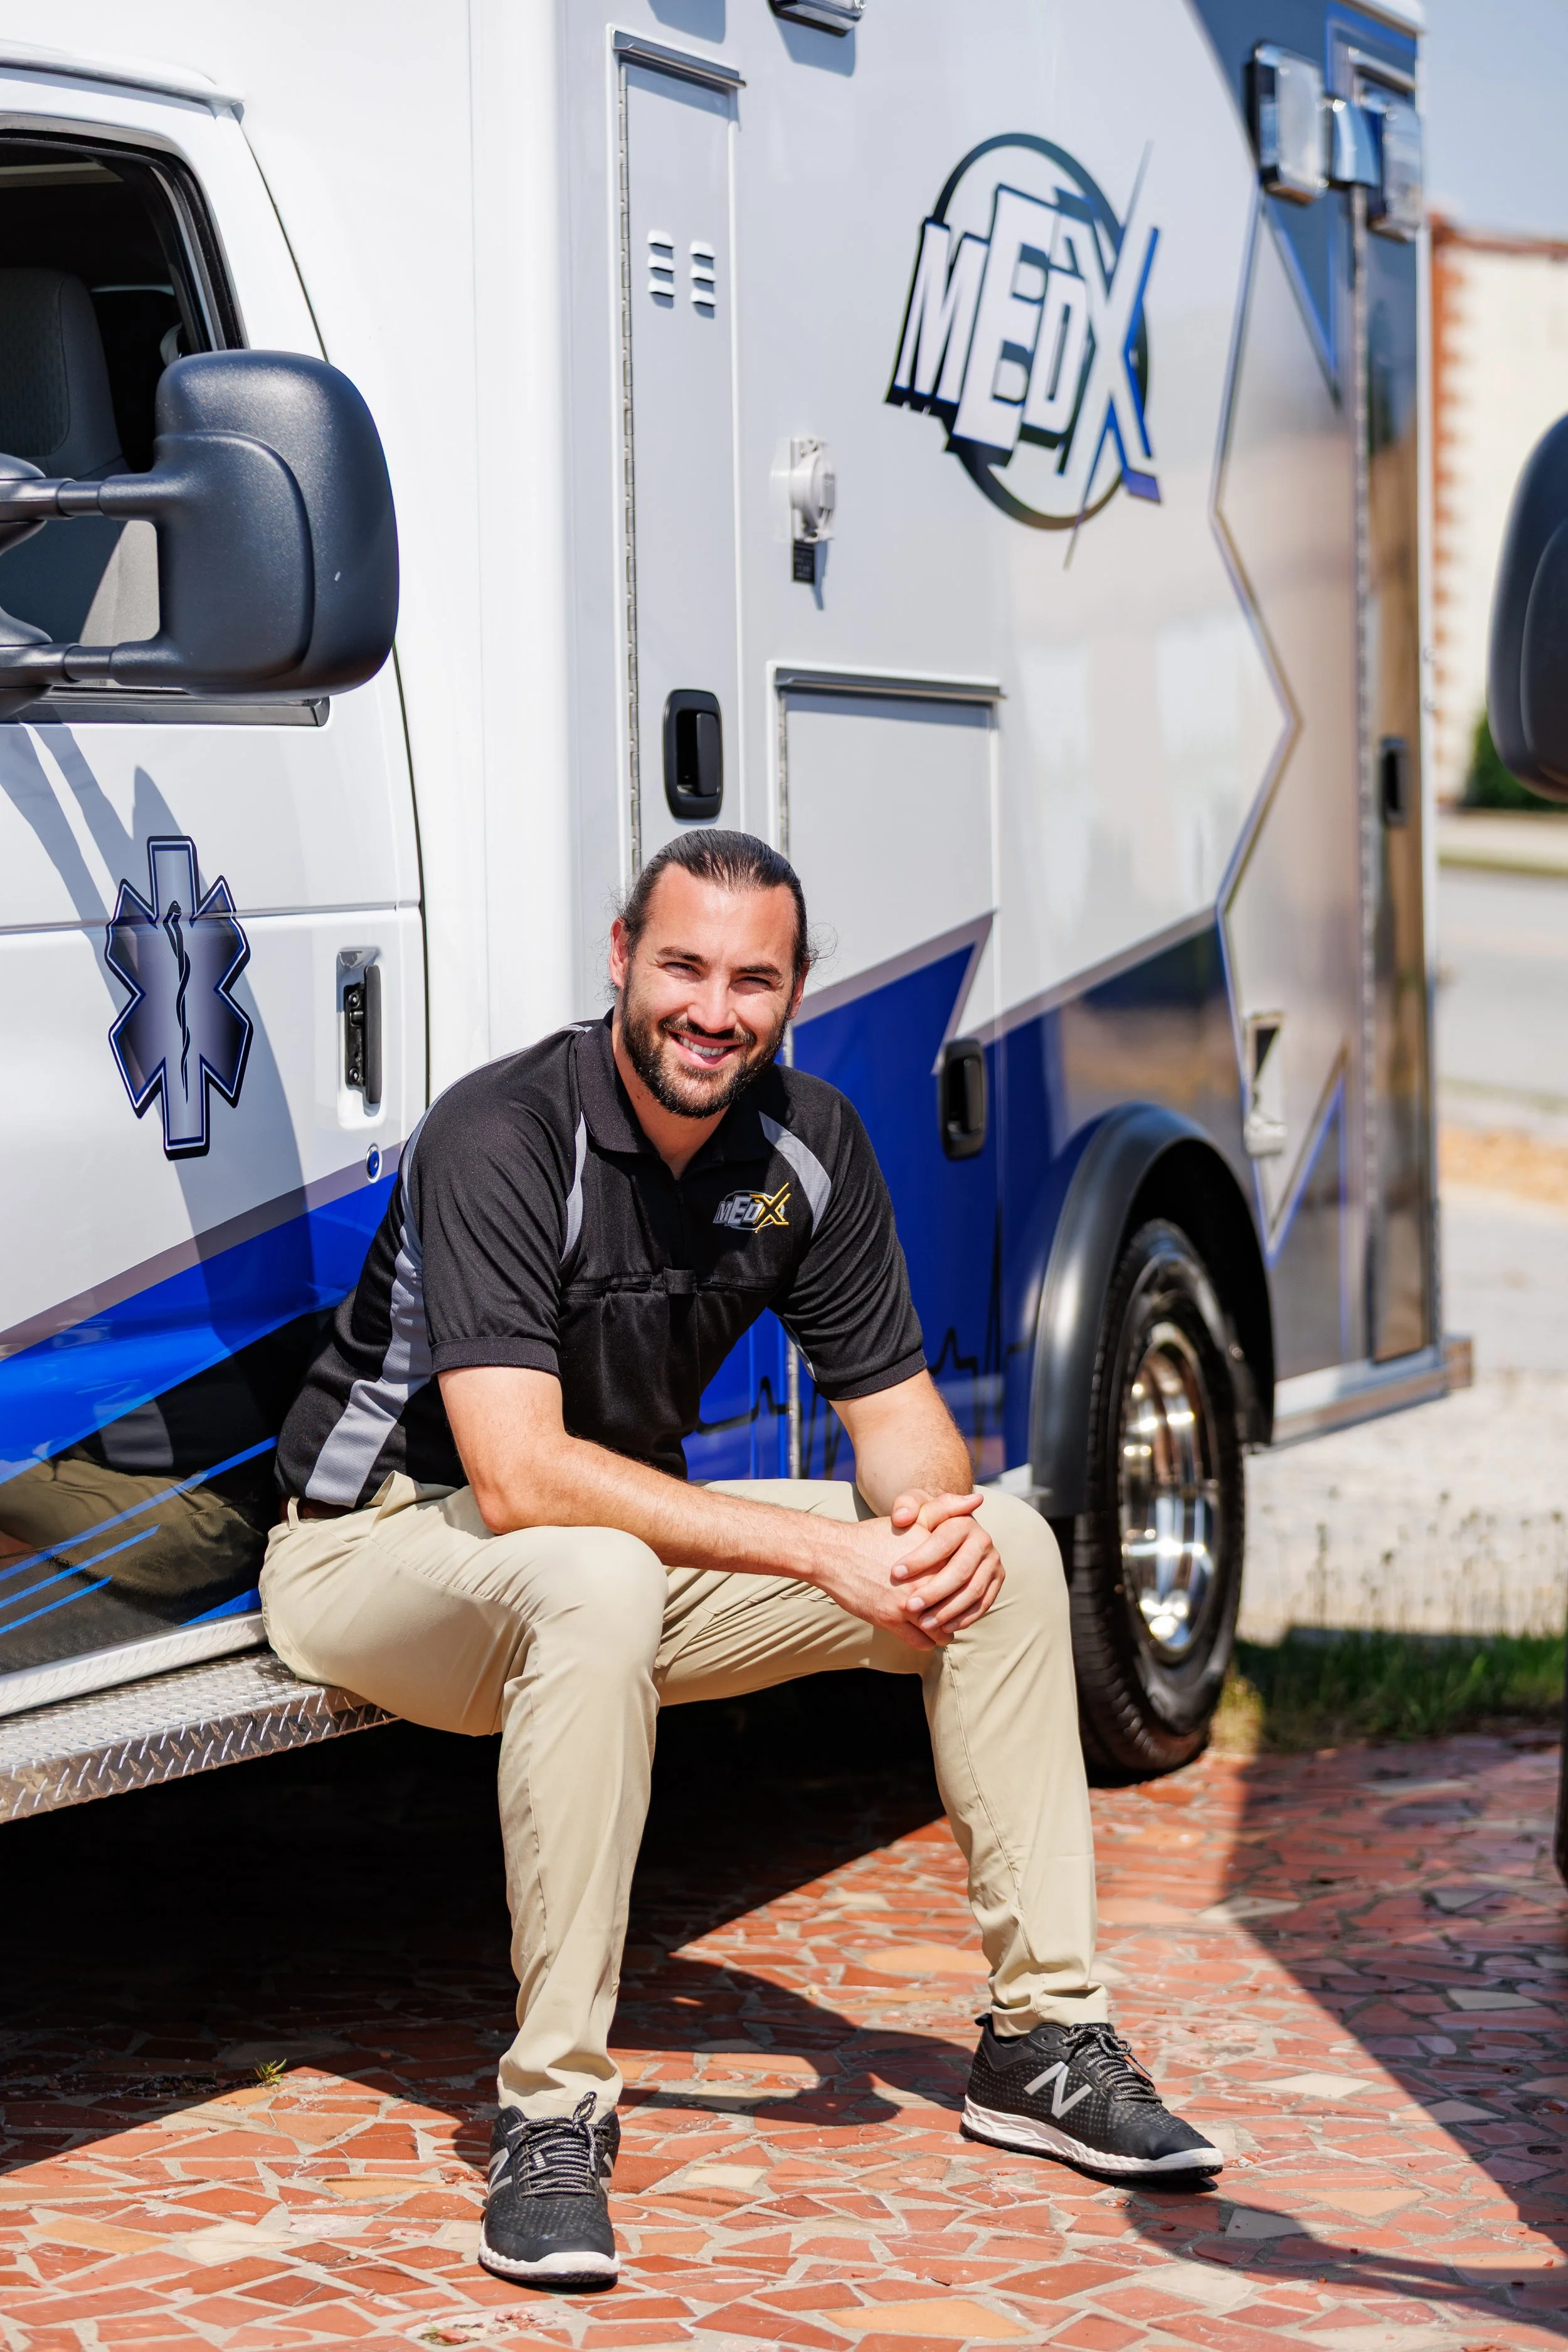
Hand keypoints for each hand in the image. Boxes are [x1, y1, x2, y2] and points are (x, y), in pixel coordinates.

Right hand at [810, 1508, 1003, 1649]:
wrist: (836, 1553)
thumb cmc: (875, 1536)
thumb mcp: (914, 1519)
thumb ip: (947, 1509)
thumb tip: (977, 1498)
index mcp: (937, 1559)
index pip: (967, 1581)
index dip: (969, 1587)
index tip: (967, 1590)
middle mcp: (925, 1582)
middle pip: (955, 1607)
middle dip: (958, 1613)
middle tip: (958, 1614)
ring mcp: (907, 1603)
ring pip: (940, 1628)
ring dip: (943, 1630)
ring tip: (944, 1628)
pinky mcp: (890, 1620)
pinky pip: (920, 1641)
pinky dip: (927, 1640)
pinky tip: (926, 1635)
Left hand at [888, 1491, 1002, 1637]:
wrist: (946, 1529)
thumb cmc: (923, 1519)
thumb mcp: (913, 1505)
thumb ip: (905, 1506)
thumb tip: (902, 1517)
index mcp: (964, 1521)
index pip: (942, 1542)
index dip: (919, 1559)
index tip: (895, 1573)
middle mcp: (984, 1541)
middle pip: (960, 1571)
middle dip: (934, 1591)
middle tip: (910, 1606)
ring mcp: (993, 1562)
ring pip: (974, 1590)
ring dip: (949, 1610)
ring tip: (924, 1623)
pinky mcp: (996, 1580)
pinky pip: (984, 1603)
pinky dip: (965, 1617)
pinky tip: (944, 1627)